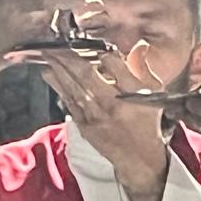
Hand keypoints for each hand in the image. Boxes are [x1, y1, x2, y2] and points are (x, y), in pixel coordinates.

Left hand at [40, 42, 169, 190]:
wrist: (138, 157)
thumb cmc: (146, 122)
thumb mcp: (153, 93)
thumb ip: (143, 69)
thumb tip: (139, 46)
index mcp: (133, 94)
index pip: (115, 65)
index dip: (103, 53)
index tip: (95, 45)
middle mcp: (112, 104)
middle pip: (86, 74)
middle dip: (68, 56)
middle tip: (55, 42)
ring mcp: (96, 116)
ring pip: (73, 86)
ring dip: (58, 68)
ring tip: (47, 53)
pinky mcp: (85, 125)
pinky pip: (69, 102)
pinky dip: (58, 86)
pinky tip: (49, 73)